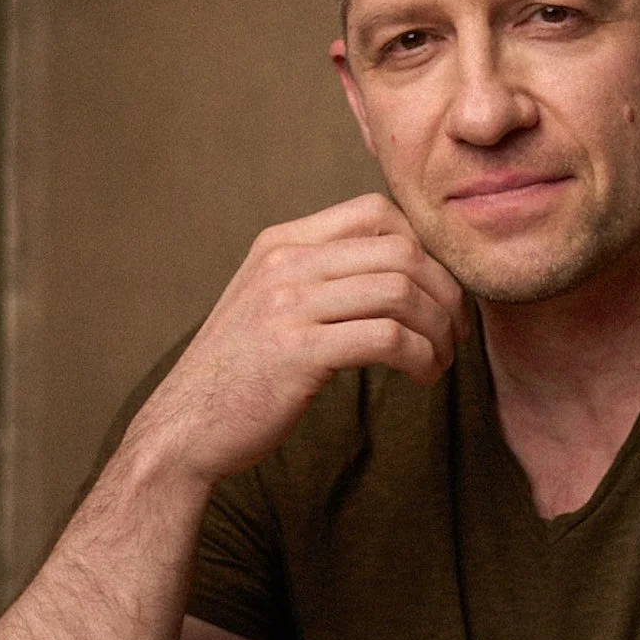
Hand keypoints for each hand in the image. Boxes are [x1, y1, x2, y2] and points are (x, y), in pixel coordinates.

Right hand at [133, 193, 467, 483]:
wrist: (183, 428)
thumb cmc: (241, 373)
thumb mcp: (271, 304)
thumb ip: (320, 277)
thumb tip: (401, 271)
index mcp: (281, 243)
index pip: (375, 211)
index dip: (424, 247)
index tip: (438, 291)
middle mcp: (285, 263)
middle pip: (401, 251)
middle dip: (446, 292)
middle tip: (456, 332)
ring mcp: (288, 305)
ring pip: (401, 292)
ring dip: (438, 330)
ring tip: (440, 360)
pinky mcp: (297, 352)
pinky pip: (386, 338)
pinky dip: (420, 357)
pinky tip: (422, 376)